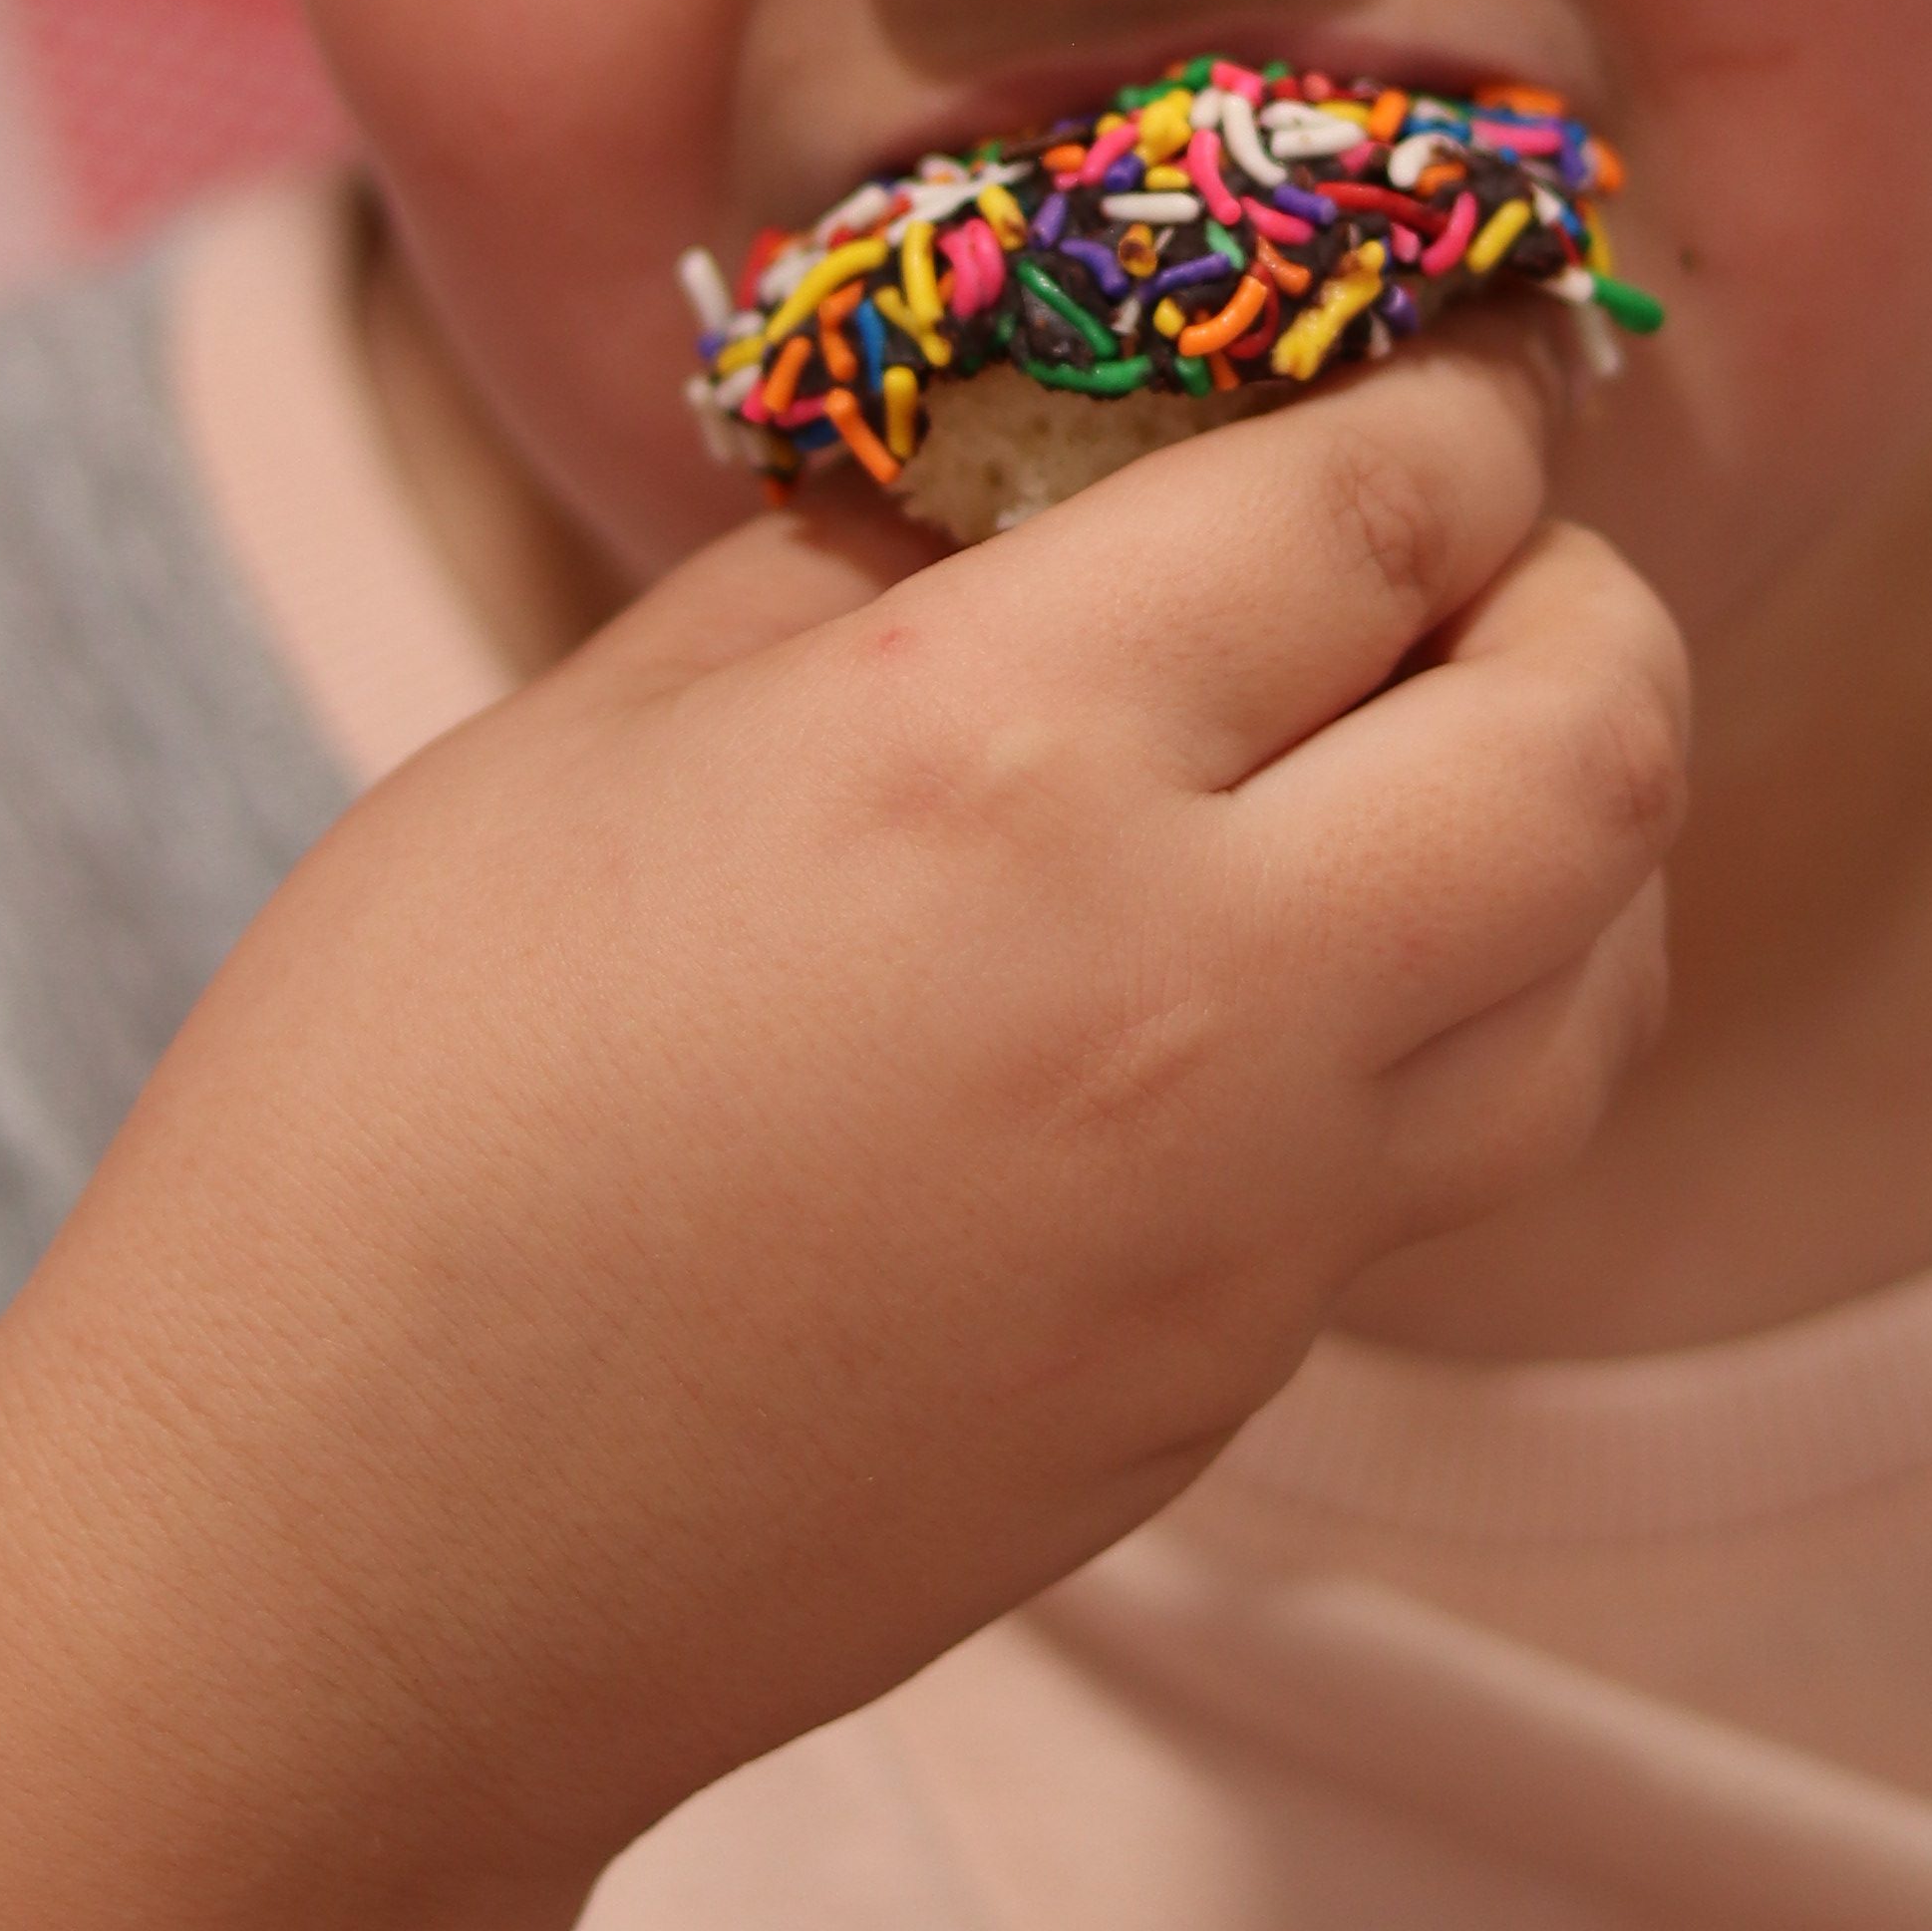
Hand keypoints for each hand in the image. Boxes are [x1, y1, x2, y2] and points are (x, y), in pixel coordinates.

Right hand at [0, 335, 1682, 1926]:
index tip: (1460, 357)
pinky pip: (1456, 1153)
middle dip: (1587, 598)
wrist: (328, 1573)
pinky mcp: (1228, 1383)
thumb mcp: (595, 729)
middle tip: (1481, 551)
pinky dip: (1465, 1015)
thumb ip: (874, 563)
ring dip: (1574, 832)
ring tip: (1431, 762)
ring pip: (1603, 974)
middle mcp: (1185, 979)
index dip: (1466, 397)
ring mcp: (1240, 1218)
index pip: (1388, 503)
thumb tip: (1057, 456)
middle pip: (1603, 739)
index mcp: (991, 748)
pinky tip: (1309, 967)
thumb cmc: (387, 1108)